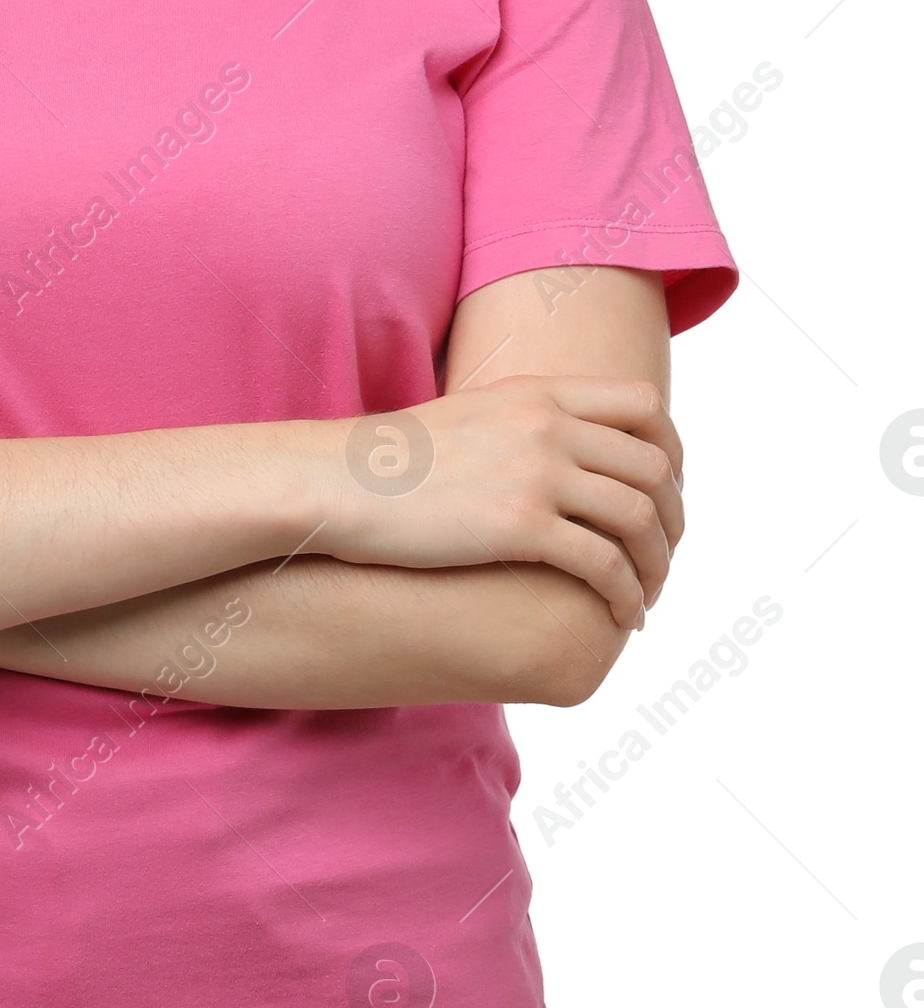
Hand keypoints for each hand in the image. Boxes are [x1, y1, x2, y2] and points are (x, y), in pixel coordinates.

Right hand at [305, 376, 682, 631]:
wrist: (334, 481)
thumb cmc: (390, 462)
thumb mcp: (469, 417)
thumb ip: (521, 423)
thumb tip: (552, 452)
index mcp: (539, 392)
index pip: (645, 406)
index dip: (671, 453)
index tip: (665, 494)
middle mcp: (549, 425)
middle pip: (654, 468)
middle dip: (673, 519)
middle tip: (663, 556)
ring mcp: (538, 473)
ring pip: (640, 518)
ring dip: (657, 564)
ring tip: (647, 596)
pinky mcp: (521, 526)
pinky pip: (604, 564)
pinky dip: (626, 593)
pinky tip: (621, 614)